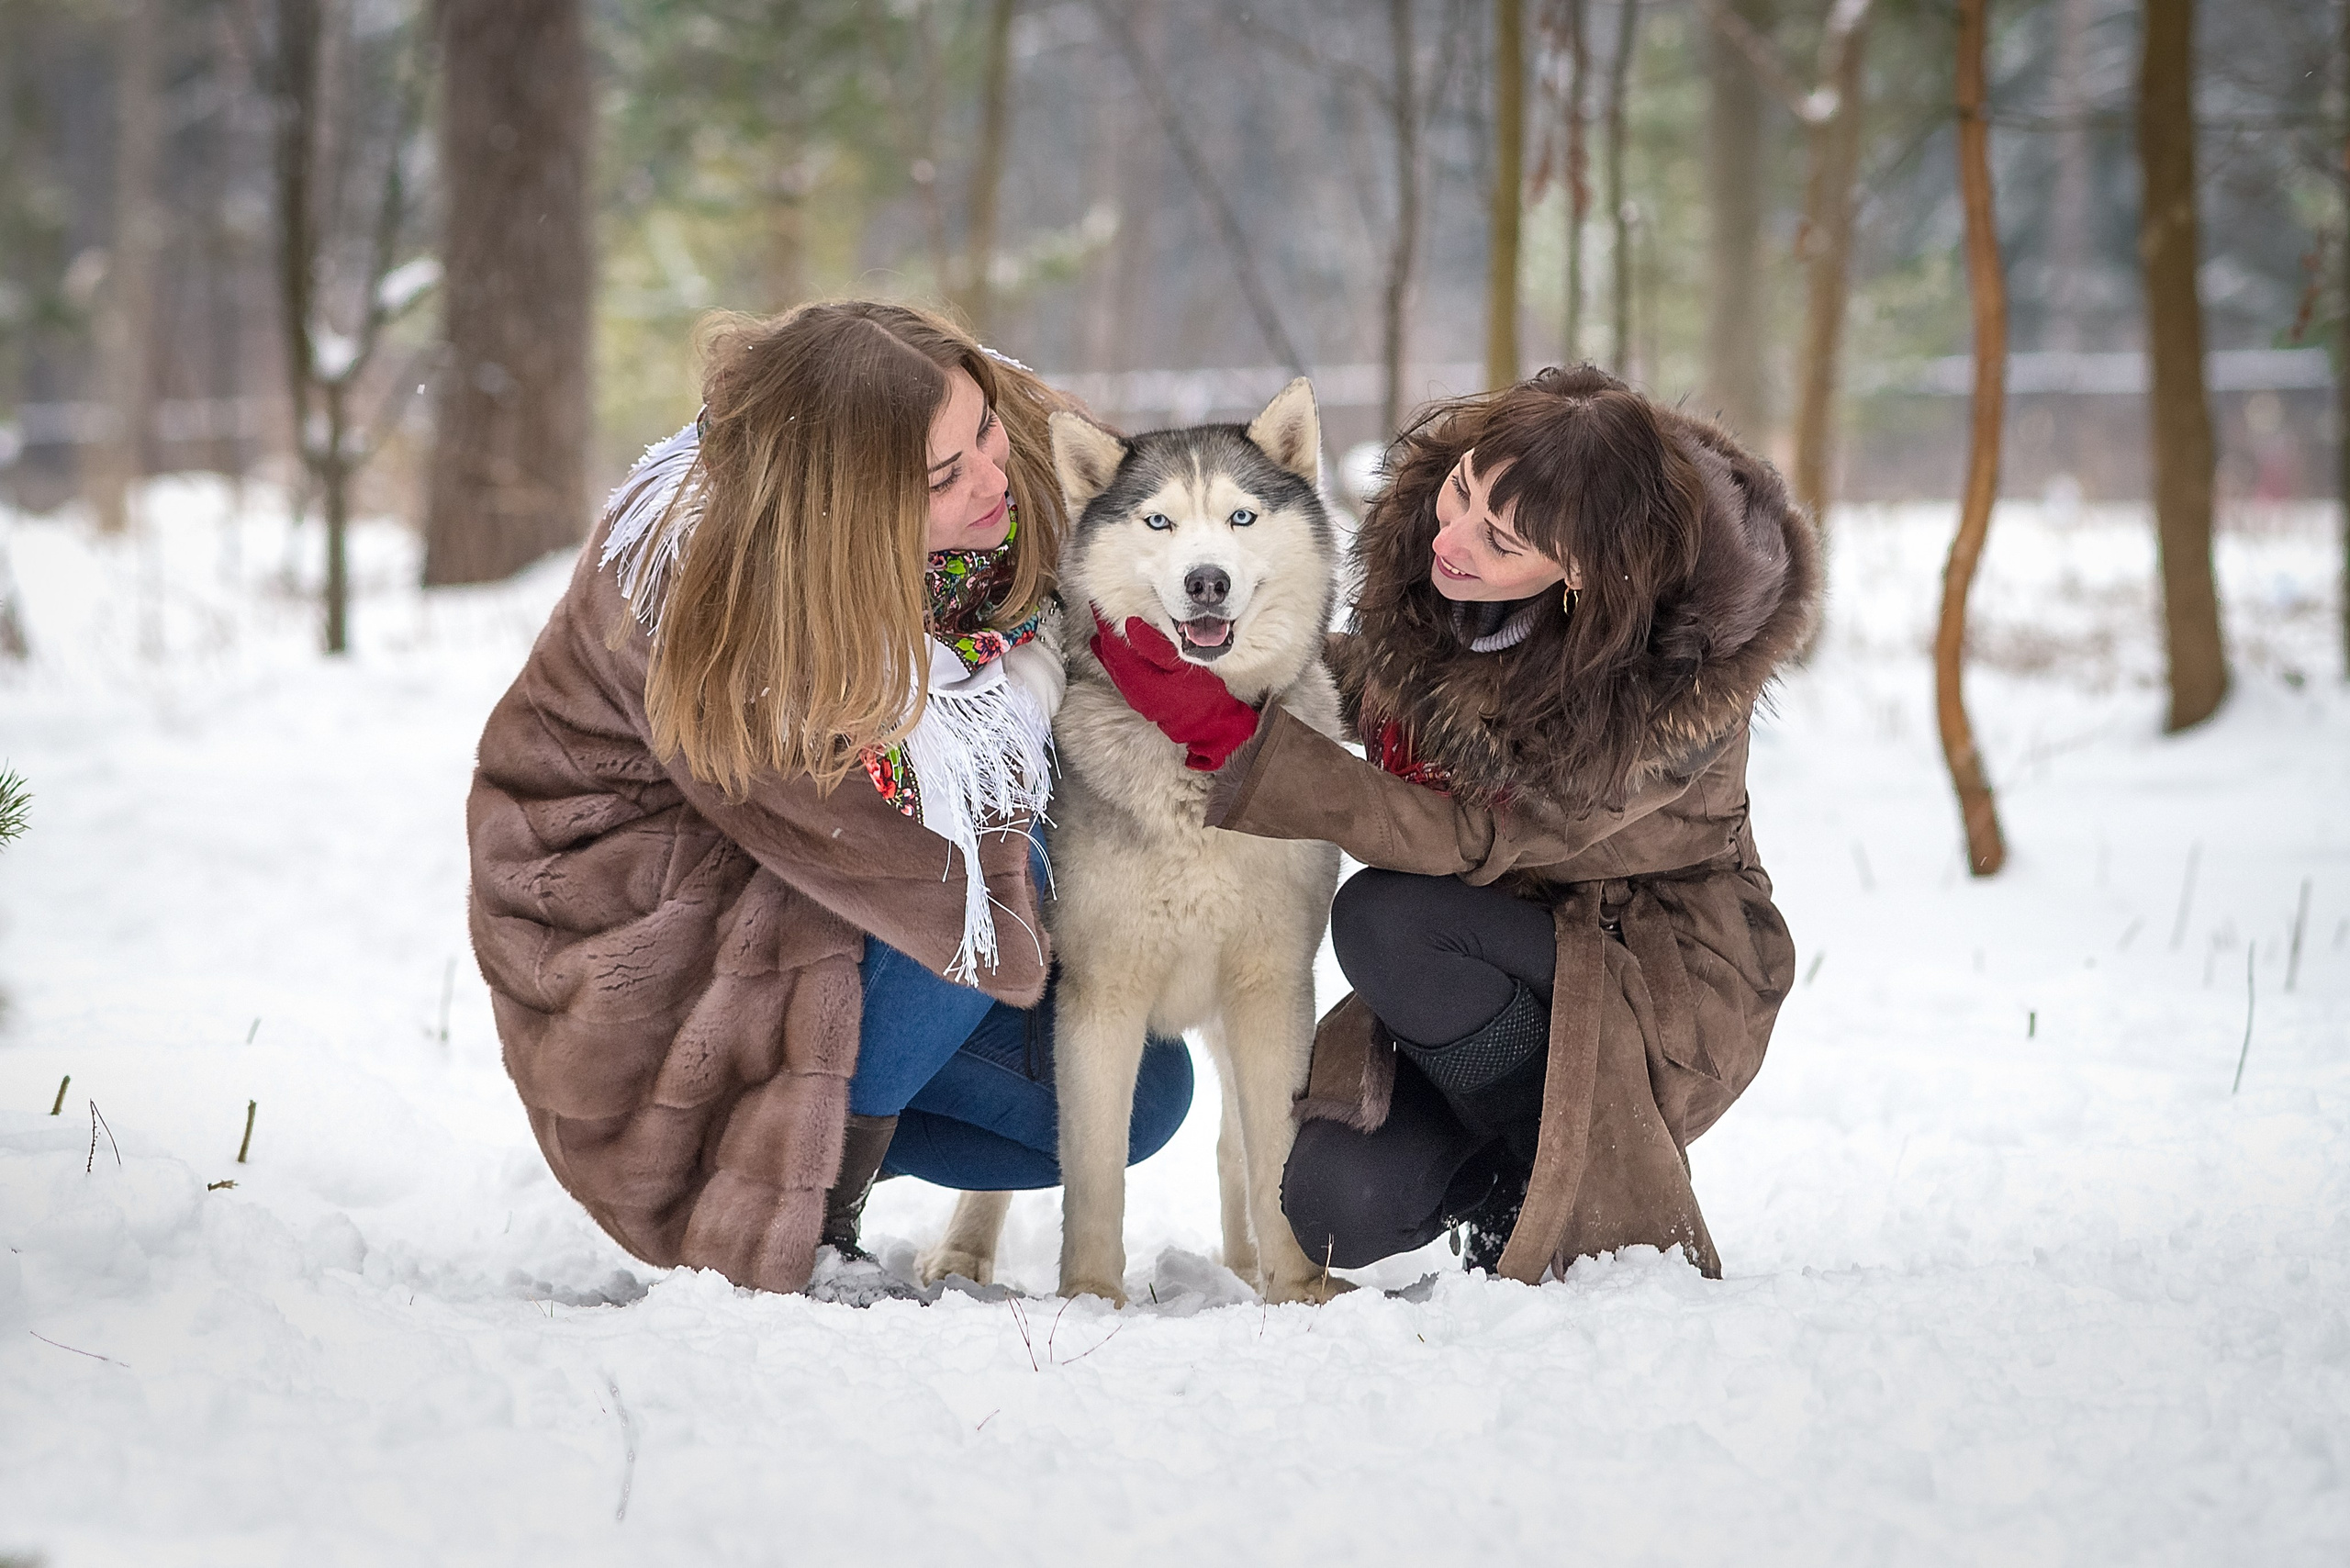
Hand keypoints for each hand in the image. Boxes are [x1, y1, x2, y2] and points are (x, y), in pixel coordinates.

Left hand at [1087, 606, 1260, 770]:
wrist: (1206, 727)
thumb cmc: (1198, 697)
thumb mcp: (1179, 667)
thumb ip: (1154, 645)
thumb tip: (1131, 625)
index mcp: (1136, 678)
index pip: (1112, 645)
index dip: (1105, 624)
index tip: (1102, 606)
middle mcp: (1129, 687)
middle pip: (1108, 653)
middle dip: (1105, 631)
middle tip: (1102, 610)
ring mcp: (1133, 694)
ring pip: (1113, 663)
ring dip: (1110, 643)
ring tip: (1108, 625)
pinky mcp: (1140, 697)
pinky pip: (1121, 672)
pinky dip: (1118, 656)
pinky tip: (1121, 649)